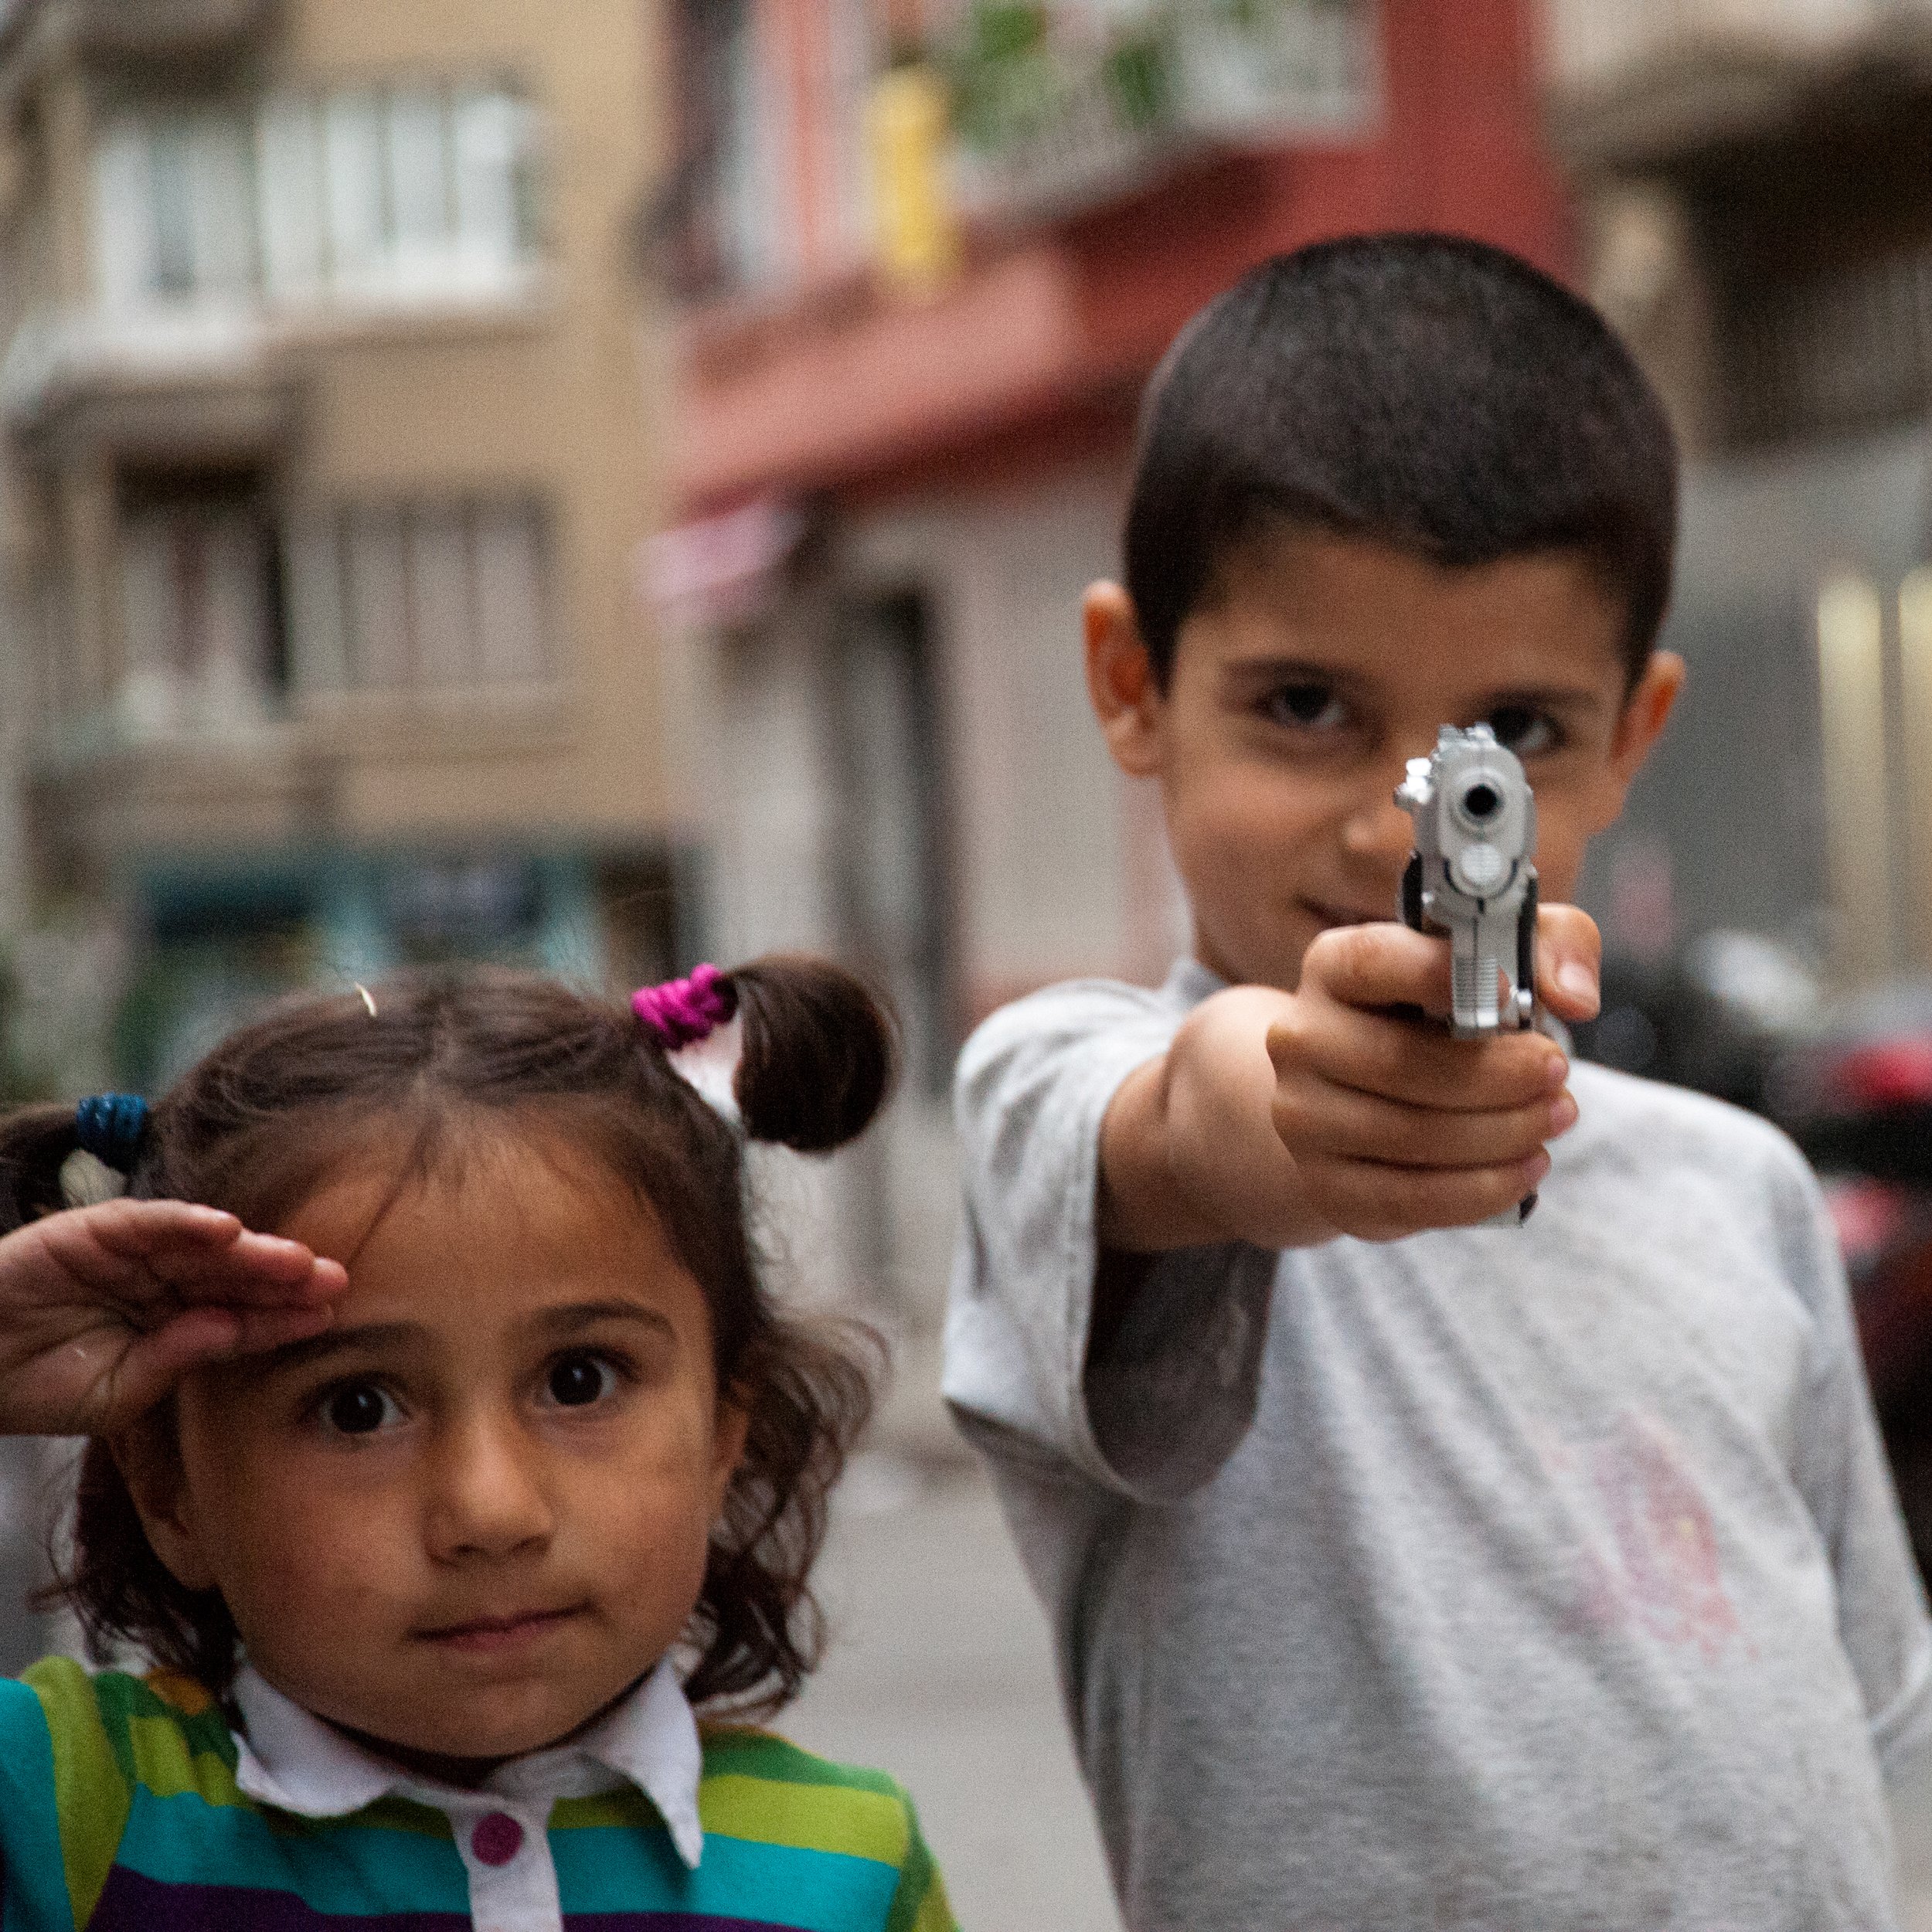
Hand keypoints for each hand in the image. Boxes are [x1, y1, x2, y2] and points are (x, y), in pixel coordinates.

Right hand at [0, 1199, 346, 1437]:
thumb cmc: (35, 1386)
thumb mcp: (116, 1393)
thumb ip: (174, 1362)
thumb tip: (230, 1330)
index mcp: (173, 1321)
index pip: (240, 1315)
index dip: (282, 1315)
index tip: (330, 1316)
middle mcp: (161, 1280)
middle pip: (234, 1274)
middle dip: (284, 1278)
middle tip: (334, 1279)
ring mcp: (132, 1252)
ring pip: (204, 1245)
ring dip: (252, 1249)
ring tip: (296, 1259)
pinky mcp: (96, 1228)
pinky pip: (150, 1220)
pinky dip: (187, 1222)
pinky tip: (227, 1231)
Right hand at [1265, 904, 1598, 1239]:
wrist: (1358, 1094)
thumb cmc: (1440, 1015)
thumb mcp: (1498, 957)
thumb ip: (1553, 946)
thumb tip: (1575, 998)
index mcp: (1332, 967)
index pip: (1373, 962)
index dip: (1441, 975)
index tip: (1510, 994)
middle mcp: (1300, 1040)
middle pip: (1399, 1062)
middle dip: (1498, 1076)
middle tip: (1558, 1075)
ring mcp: (1303, 1118)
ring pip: (1410, 1136)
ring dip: (1502, 1134)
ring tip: (1554, 1119)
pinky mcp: (1327, 1185)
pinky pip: (1411, 1198)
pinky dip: (1483, 1189)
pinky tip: (1525, 1169)